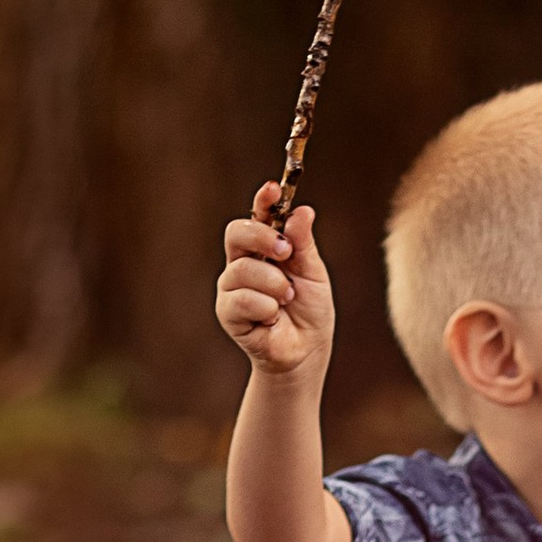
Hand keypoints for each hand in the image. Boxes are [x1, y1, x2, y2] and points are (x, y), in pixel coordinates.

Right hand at [218, 186, 335, 385]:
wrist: (307, 352)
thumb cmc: (309, 311)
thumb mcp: (313, 273)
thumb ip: (303, 244)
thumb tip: (302, 210)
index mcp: (264, 249)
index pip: (256, 217)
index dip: (262, 201)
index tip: (274, 189)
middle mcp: (243, 263)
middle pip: (237, 232)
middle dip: (263, 237)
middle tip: (285, 252)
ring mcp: (232, 287)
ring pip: (243, 269)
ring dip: (274, 284)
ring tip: (286, 299)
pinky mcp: (228, 312)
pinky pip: (242, 299)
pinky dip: (267, 308)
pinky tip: (273, 318)